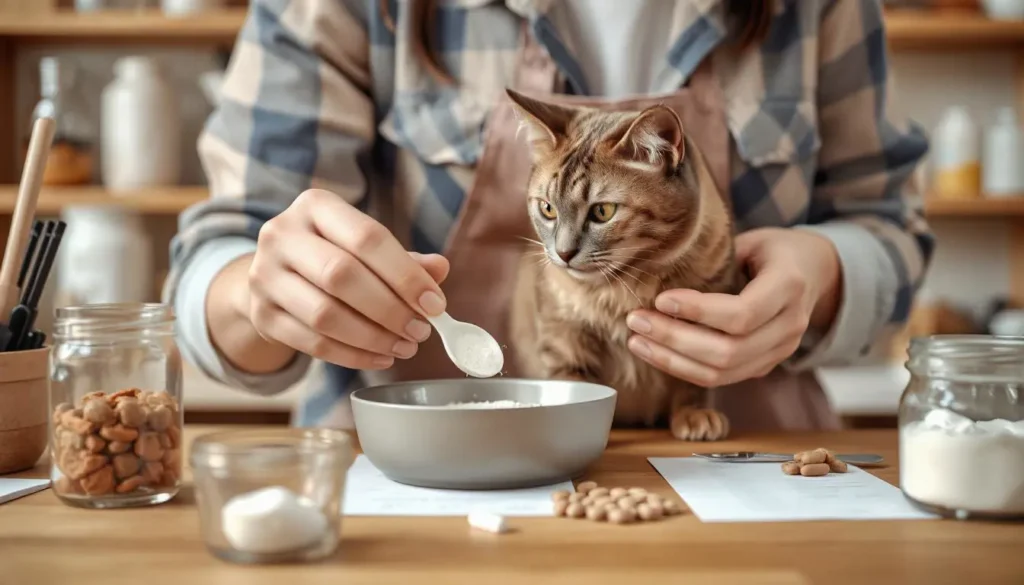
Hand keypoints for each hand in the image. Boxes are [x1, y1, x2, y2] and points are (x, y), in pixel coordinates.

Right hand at [246, 189, 449, 370]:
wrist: (275, 275)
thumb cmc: (333, 255)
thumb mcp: (365, 247)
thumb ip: (403, 259)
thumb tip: (439, 269)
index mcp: (315, 206)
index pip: (367, 238)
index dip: (405, 275)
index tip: (435, 304)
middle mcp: (282, 234)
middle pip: (341, 275)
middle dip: (389, 309)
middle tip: (420, 330)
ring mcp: (265, 275)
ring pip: (324, 314)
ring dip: (373, 337)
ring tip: (404, 346)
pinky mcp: (261, 315)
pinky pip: (312, 343)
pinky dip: (352, 356)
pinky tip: (380, 358)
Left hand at [624, 227, 840, 386]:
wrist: (814, 273)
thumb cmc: (775, 250)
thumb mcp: (753, 240)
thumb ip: (718, 256)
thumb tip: (659, 266)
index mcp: (789, 286)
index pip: (741, 313)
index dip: (698, 311)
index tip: (660, 299)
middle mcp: (790, 325)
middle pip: (728, 350)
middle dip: (674, 339)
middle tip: (636, 320)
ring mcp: (780, 351)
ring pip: (721, 372)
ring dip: (672, 360)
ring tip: (636, 340)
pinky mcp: (764, 366)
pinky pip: (720, 377)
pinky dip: (683, 368)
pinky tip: (655, 352)